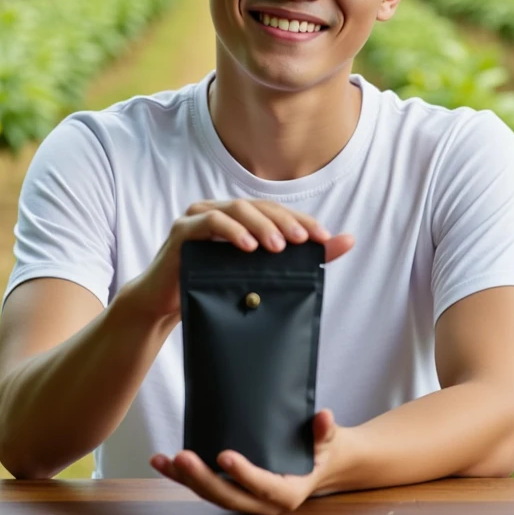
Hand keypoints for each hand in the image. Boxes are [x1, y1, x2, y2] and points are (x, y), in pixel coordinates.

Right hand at [125, 198, 354, 324]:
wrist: (164, 308)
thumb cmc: (212, 289)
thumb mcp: (258, 275)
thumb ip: (301, 257)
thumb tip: (349, 240)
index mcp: (240, 218)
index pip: (276, 211)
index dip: (301, 220)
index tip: (324, 238)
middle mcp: (220, 210)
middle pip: (259, 206)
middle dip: (285, 222)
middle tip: (305, 242)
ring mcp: (198, 216)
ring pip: (236, 209)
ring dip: (260, 225)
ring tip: (279, 247)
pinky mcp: (182, 230)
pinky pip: (209, 223)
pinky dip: (230, 231)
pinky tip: (247, 247)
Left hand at [149, 409, 341, 514]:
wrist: (319, 464)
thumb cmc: (323, 449)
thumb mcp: (329, 440)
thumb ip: (324, 432)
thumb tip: (324, 416)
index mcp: (288, 493)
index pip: (264, 486)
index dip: (245, 474)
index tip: (225, 456)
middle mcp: (263, 503)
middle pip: (229, 496)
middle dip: (202, 479)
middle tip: (182, 457)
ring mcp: (245, 500)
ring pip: (211, 495)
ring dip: (185, 480)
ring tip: (163, 460)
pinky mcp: (231, 491)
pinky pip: (204, 488)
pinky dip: (181, 477)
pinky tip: (160, 462)